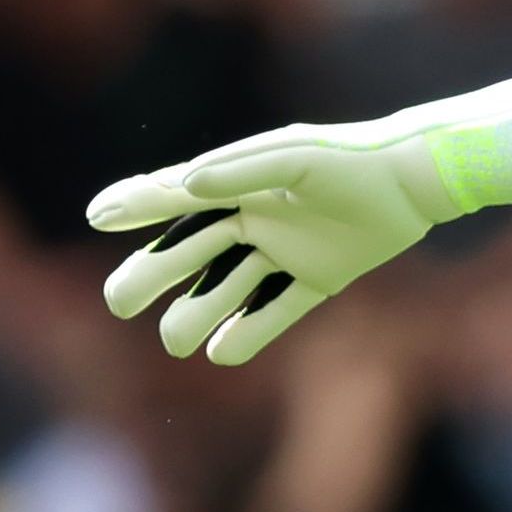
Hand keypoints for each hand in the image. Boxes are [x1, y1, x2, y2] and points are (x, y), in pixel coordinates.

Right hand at [85, 81, 511, 365]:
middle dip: (153, 275)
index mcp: (242, 181)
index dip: (138, 206)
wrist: (415, 180)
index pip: (178, 197)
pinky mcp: (319, 277)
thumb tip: (184, 184)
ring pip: (229, 287)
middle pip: (192, 251)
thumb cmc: (351, 159)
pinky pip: (278, 309)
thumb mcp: (294, 158)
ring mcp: (286, 250)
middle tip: (117, 301)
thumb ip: (240, 171)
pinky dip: (251, 331)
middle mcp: (256, 216)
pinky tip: (222, 353)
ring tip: (173, 341)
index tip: (97, 216)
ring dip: (198, 313)